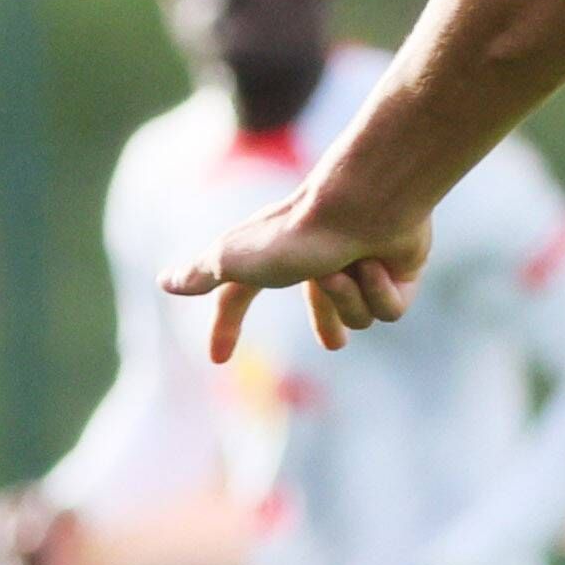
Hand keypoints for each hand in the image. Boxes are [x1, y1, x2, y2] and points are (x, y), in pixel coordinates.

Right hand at [161, 179, 432, 361]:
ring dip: (348, 299)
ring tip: (347, 268)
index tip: (218, 359)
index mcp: (276, 256)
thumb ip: (202, 273)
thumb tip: (164, 281)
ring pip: (358, 319)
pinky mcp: (400, 271)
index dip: (226, 325)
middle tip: (334, 342)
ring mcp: (362, 263)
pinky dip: (379, 293)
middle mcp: (319, 257)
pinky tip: (378, 266)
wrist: (361, 206)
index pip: (240, 295)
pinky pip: (390, 311)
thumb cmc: (296, 234)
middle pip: (323, 310)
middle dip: (328, 322)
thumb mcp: (235, 258)